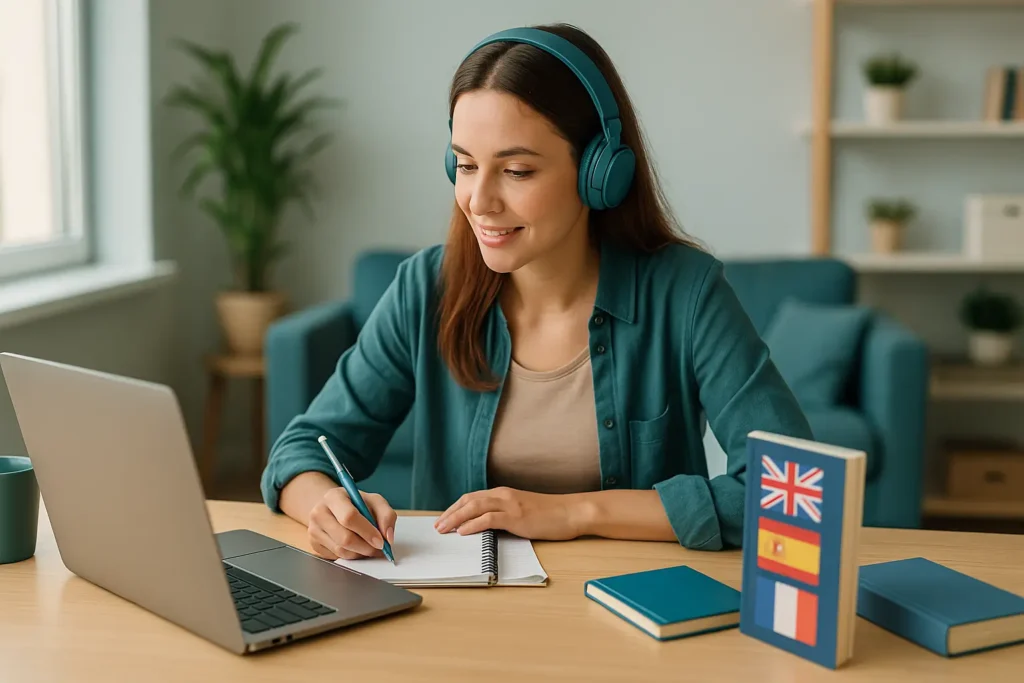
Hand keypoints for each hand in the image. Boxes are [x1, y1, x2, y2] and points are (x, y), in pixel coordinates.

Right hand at [307, 487, 396, 560]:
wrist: (333, 507)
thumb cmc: (355, 504)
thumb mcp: (374, 501)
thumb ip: (386, 515)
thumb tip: (388, 537)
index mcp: (333, 497)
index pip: (349, 517)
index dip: (367, 532)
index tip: (381, 541)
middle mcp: (319, 513)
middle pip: (344, 538)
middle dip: (366, 547)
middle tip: (379, 548)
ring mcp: (314, 530)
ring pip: (341, 551)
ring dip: (360, 553)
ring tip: (369, 546)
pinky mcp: (314, 545)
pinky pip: (336, 557)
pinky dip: (351, 556)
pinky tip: (356, 547)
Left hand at [434, 486, 584, 540]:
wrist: (570, 512)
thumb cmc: (550, 514)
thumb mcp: (523, 511)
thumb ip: (505, 514)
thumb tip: (487, 526)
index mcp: (504, 493)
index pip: (472, 498)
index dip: (455, 508)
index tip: (444, 518)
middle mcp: (503, 495)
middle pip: (469, 501)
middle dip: (450, 513)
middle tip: (437, 526)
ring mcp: (510, 504)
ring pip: (475, 507)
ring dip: (456, 519)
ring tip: (444, 529)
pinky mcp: (516, 516)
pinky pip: (489, 519)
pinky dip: (473, 524)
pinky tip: (463, 532)